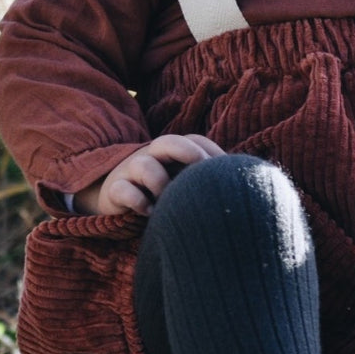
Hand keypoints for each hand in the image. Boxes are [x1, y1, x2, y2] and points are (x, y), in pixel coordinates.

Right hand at [75, 134, 224, 215]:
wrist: (116, 194)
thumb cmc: (159, 188)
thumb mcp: (180, 179)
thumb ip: (202, 178)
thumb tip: (239, 186)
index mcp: (172, 150)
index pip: (195, 141)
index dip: (211, 152)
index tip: (226, 171)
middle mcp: (153, 155)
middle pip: (168, 141)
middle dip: (187, 152)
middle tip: (201, 171)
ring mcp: (132, 169)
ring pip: (144, 164)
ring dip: (160, 183)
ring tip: (167, 202)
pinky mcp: (114, 189)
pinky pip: (123, 189)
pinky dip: (137, 201)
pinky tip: (148, 212)